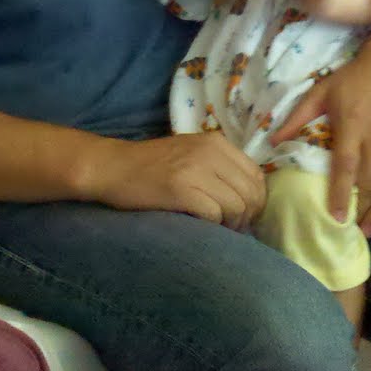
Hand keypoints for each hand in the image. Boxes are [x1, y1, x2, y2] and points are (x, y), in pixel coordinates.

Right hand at [82, 132, 265, 230]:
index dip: (256, 200)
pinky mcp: (181, 189)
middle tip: (232, 227)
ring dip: (231, 224)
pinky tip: (202, 226)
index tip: (243, 214)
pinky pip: (214, 214)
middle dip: (247, 216)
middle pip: (251, 193)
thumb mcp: (193, 153)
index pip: (256, 175)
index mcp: (217, 142)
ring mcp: (196, 170)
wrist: (114, 167)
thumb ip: (221, 165)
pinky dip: (213, 225)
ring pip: (237, 205)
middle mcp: (211, 152)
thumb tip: (251, 195)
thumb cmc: (153, 165)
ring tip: (218, 228)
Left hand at [269, 38, 370, 235]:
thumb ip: (298, 117)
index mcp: (352, 125)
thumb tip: (272, 140)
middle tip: (352, 231)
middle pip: (370, 180)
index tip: (335, 218)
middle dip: (361, 209)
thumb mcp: (322, 90)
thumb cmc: (354, 77)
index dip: (339, 194)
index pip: (345, 166)